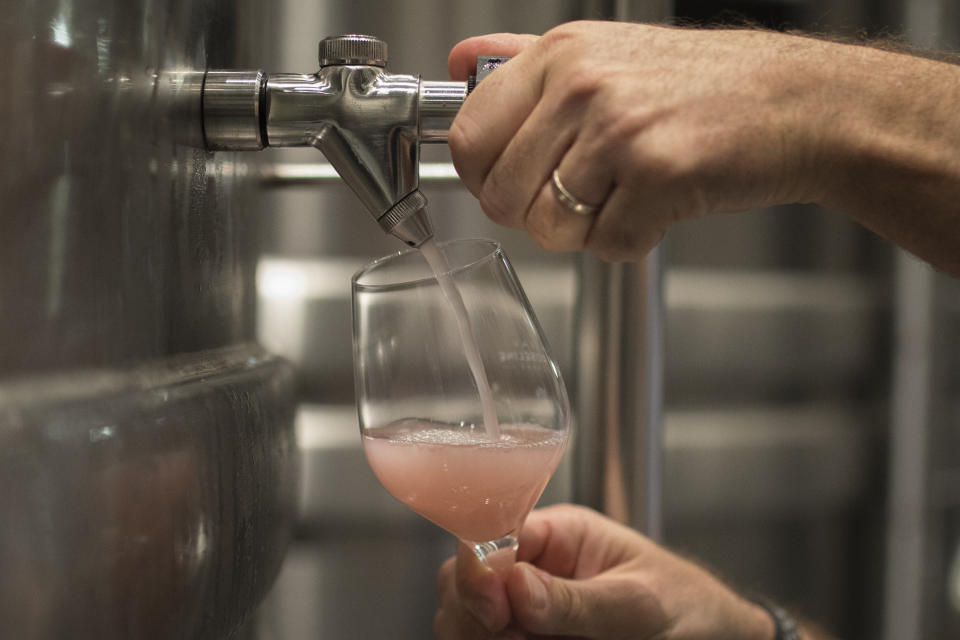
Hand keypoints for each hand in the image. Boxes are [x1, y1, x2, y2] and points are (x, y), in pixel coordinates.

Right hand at [434, 504, 773, 638]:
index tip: (492, 605)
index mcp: (559, 535)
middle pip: (464, 581)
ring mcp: (526, 611)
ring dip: (479, 636)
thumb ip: (578, 599)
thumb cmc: (689, 607)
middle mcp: (533, 569)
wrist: (714, 639)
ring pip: (466, 622)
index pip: (494, 534)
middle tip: (509, 638)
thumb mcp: (640, 604)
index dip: (479, 566)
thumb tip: (515, 585)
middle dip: (473, 612)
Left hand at [448, 22, 959, 274]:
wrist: (797, 103)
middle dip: (537, 214)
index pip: (468, 139)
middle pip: (501, 196)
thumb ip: (522, 61)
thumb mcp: (604, 52)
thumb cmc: (702, 85)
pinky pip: (607, 245)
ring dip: (585, 231)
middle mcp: (581, 86)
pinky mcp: (658, 174)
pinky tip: (659, 206)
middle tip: (581, 197)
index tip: (512, 183)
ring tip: (625, 197)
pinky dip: (632, 241)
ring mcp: (619, 129)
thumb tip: (461, 61)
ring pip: (549, 228)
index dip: (485, 178)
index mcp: (559, 55)